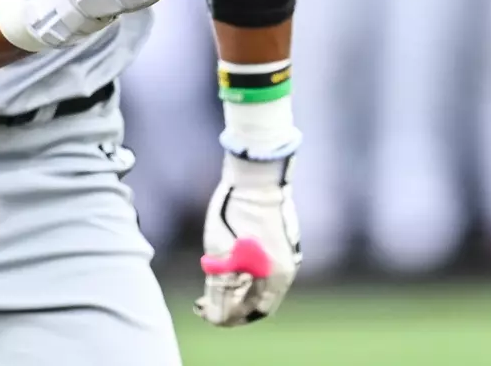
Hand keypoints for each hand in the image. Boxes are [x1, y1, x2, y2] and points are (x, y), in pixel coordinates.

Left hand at [195, 154, 301, 326]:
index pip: (256, 310)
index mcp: (277, 275)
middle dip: (230, 301)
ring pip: (258, 280)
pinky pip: (261, 264)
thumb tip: (216, 316)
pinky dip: (243, 270)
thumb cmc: (236, 211)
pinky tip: (223, 263)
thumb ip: (220, 287)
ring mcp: (285, 251)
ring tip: (209, 282)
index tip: (209, 315)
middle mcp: (286, 266)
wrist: (255, 173)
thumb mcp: (221, 251)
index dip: (232, 317)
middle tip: (204, 301)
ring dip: (235, 286)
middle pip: (258, 296)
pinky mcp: (279, 237)